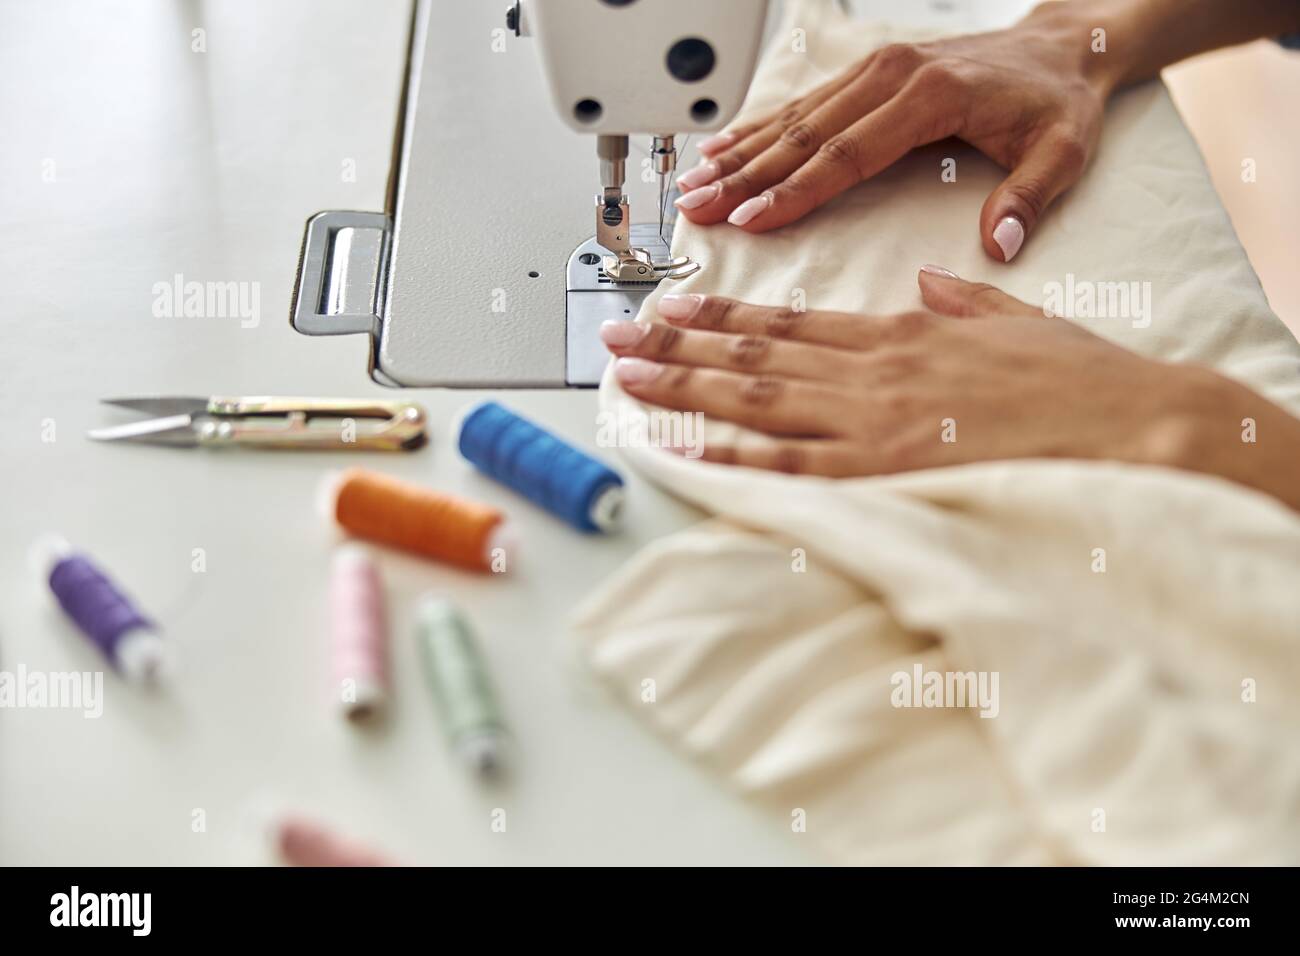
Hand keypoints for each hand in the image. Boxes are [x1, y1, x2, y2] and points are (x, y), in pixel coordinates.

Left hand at [599, 269, 1299, 511]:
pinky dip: (730, 459)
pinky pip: (789, 466)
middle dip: (677, 346)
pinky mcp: (884, 474)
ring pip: (756, 401)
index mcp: (901, 333)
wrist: (1131, 426)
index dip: (724, 316)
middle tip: (616, 339)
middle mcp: (871, 372)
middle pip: (754, 356)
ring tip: (628, 381)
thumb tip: (933, 282)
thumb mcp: (1018, 321)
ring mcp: (872, 423)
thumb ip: (965, 301)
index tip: (674, 306)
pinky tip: (682, 452)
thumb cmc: (1079, 383)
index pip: (790, 322)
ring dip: (684, 390)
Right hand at [676, 2, 1113, 261]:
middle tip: (697, 208)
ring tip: (694, 184)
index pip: (846, 154)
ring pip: (793, 118)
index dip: (794, 191)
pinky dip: (759, 128)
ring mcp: (875, 69)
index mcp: (930, 96)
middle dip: (744, 177)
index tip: (751, 219)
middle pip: (803, 136)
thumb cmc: (1057, 101)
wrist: (1062, 47)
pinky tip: (723, 147)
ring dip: (739, 154)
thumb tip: (1001, 245)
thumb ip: (1029, 198)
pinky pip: (803, 104)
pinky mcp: (868, 73)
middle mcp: (893, 75)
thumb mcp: (1063, 152)